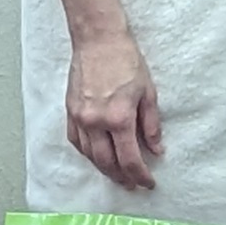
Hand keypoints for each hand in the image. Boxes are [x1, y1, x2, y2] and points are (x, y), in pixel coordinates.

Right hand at [65, 28, 164, 192]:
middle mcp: (96, 122)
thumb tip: (156, 149)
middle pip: (108, 163)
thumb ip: (151, 125)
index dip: (141, 175)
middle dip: (122, 177)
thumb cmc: (125, 60)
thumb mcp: (148, 93)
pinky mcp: (70, 111)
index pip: (130, 159)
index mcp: (119, 118)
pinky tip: (96, 156)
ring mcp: (80, 118)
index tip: (148, 183)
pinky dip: (87, 154)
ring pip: (90, 156)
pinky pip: (76, 141)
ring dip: (104, 169)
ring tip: (117, 175)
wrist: (98, 39)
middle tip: (133, 184)